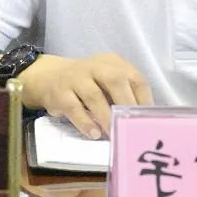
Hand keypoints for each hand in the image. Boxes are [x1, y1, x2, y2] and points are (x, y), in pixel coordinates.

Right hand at [26, 52, 152, 138]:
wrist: (49, 76)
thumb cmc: (87, 83)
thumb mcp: (106, 81)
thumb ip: (122, 94)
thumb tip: (141, 119)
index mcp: (113, 63)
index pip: (135, 78)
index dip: (144, 98)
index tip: (148, 118)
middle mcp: (96, 66)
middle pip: (115, 80)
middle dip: (126, 103)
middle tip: (132, 126)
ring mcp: (76, 78)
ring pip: (94, 95)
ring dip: (106, 116)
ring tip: (114, 133)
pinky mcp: (60, 93)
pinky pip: (74, 107)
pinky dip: (85, 122)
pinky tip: (95, 133)